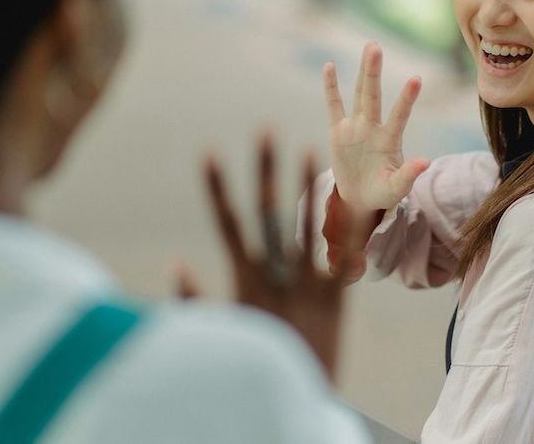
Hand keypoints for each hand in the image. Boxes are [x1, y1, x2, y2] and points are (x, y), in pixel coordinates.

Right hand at [196, 135, 364, 381]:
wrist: (291, 404)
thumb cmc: (250, 367)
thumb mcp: (217, 333)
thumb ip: (193, 298)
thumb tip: (177, 261)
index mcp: (244, 280)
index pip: (227, 223)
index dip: (218, 187)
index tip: (209, 151)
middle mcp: (275, 274)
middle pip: (268, 211)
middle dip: (265, 169)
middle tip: (265, 128)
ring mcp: (307, 283)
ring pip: (307, 224)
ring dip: (308, 185)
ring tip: (312, 146)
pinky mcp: (336, 298)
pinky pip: (344, 258)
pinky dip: (350, 230)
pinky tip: (357, 200)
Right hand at [323, 42, 428, 213]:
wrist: (360, 198)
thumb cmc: (382, 192)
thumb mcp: (396, 188)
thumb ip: (408, 175)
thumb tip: (426, 162)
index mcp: (389, 140)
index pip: (399, 116)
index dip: (406, 99)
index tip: (416, 78)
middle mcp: (373, 127)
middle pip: (372, 95)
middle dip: (373, 72)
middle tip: (375, 46)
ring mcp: (355, 127)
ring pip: (358, 94)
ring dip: (363, 72)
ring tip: (369, 47)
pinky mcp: (338, 131)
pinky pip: (333, 106)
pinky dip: (331, 87)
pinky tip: (330, 67)